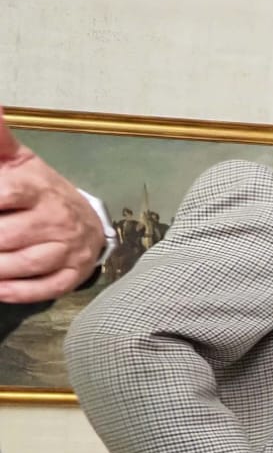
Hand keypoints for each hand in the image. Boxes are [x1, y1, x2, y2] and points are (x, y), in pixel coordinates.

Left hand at [0, 109, 105, 301]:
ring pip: (25, 264)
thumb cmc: (39, 189)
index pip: (6, 193)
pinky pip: (45, 288)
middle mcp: (55, 219)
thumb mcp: (18, 160)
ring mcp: (66, 249)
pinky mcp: (72, 275)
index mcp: (37, 187)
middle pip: (8, 235)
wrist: (86, 220)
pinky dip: (18, 291)